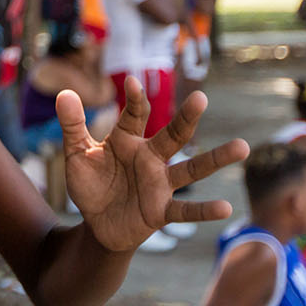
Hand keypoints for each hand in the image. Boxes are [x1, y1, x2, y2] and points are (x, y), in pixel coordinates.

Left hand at [57, 77, 248, 252]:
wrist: (97, 223)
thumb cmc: (92, 183)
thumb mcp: (77, 154)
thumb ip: (72, 126)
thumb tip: (63, 93)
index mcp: (127, 140)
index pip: (135, 115)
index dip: (133, 99)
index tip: (131, 81)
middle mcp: (150, 158)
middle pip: (172, 135)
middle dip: (186, 118)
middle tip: (201, 98)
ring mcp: (159, 184)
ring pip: (191, 169)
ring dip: (215, 159)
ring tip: (242, 147)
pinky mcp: (161, 211)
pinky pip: (185, 210)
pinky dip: (204, 210)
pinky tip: (225, 208)